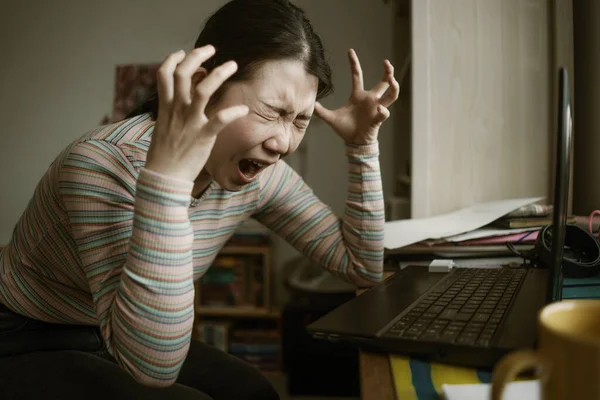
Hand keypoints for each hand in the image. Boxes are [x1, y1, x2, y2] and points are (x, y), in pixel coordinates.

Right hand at [145, 46, 248, 181]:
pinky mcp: (203, 137)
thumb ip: (172, 111)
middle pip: (183, 73)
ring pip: (203, 89)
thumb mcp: (164, 127)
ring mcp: (190, 122)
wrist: (163, 178)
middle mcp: (176, 110)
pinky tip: (244, 109)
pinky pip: (220, 119)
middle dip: (197, 56)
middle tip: (211, 49)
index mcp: (165, 107)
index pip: (163, 73)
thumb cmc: (165, 155)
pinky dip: (233, 112)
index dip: (173, 59)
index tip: (183, 53)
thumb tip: (183, 100)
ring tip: (232, 65)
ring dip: (219, 74)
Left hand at [315, 49, 398, 144]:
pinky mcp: (378, 119)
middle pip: (383, 82)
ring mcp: (376, 108)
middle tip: (387, 63)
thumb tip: (310, 104)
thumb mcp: (331, 118)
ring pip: (391, 95)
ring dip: (394, 87)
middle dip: (388, 72)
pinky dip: (382, 111)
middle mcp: (370, 99)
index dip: (354, 63)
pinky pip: (384, 113)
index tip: (350, 51)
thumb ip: (321, 111)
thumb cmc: (346, 129)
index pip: (358, 75)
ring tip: (392, 81)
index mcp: (358, 95)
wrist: (354, 143)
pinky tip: (379, 110)